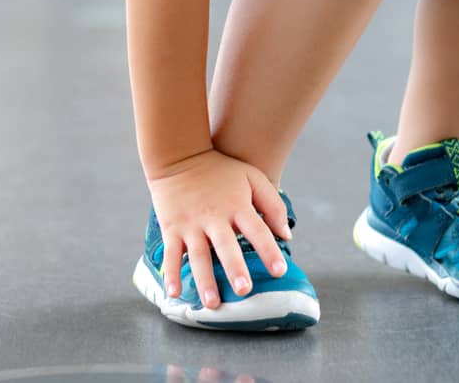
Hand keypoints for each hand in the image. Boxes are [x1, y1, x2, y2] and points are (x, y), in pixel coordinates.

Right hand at [147, 149, 291, 309]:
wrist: (178, 156)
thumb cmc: (220, 168)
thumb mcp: (251, 176)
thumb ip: (272, 204)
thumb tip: (286, 236)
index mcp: (236, 205)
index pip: (256, 230)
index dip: (268, 250)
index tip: (279, 271)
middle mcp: (213, 217)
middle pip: (225, 246)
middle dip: (234, 268)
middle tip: (243, 290)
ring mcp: (190, 224)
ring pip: (197, 256)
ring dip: (204, 279)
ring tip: (212, 303)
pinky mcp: (172, 228)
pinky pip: (171, 254)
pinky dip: (171, 274)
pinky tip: (175, 293)